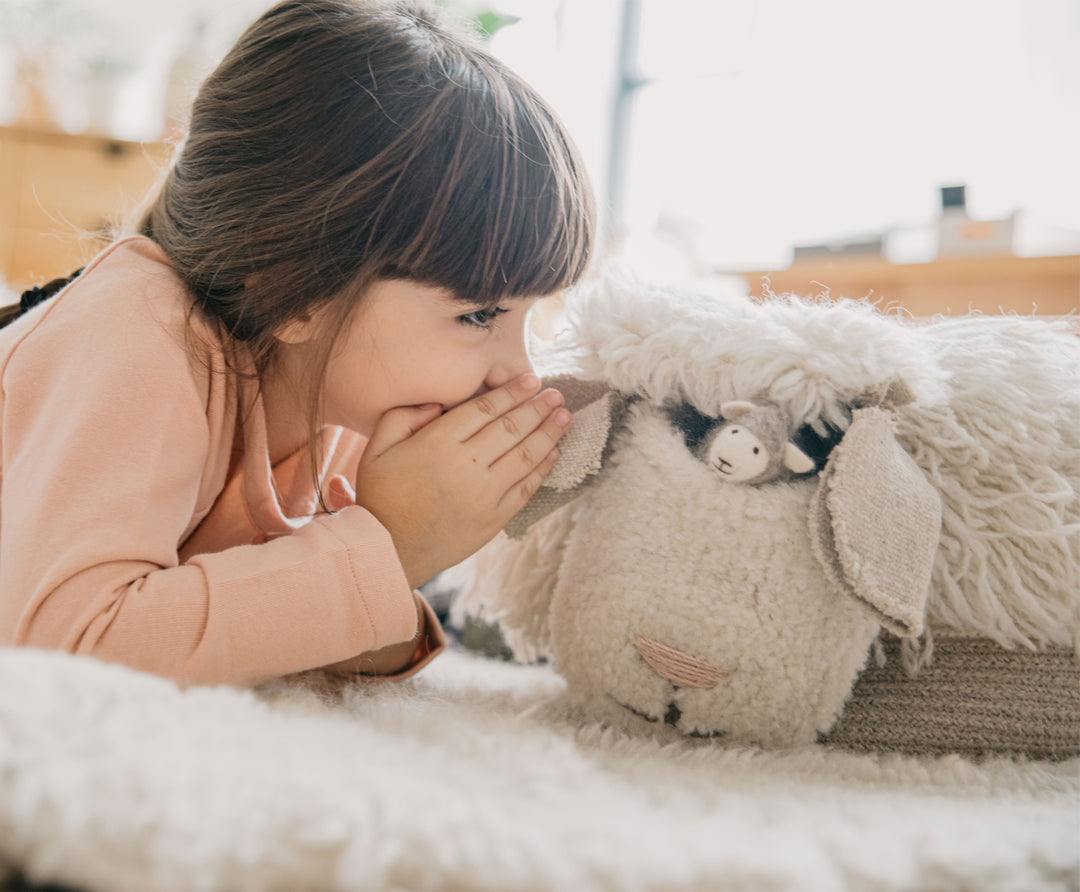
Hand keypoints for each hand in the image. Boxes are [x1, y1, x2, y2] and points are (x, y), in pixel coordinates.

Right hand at [352, 374, 570, 587]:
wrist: (389, 551)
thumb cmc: (381, 497)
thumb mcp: (375, 449)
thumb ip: (401, 417)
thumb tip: (436, 403)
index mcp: (437, 443)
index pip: (483, 409)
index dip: (511, 393)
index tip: (531, 380)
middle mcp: (465, 465)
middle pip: (510, 428)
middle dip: (537, 408)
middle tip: (556, 394)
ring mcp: (484, 494)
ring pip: (524, 456)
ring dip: (548, 434)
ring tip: (565, 417)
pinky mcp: (494, 518)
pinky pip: (525, 488)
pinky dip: (542, 468)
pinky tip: (554, 452)